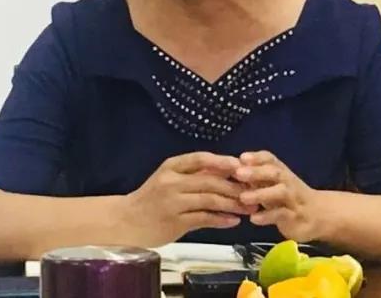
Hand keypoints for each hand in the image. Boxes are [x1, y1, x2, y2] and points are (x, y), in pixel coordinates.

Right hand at [121, 152, 253, 245]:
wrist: (127, 221)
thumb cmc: (151, 199)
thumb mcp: (169, 179)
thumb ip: (193, 175)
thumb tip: (226, 169)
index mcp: (171, 167)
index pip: (200, 158)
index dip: (222, 161)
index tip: (242, 166)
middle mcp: (172, 182)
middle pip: (209, 180)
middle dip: (234, 186)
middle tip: (253, 191)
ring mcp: (173, 202)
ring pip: (209, 199)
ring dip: (232, 204)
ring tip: (249, 208)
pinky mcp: (175, 222)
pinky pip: (204, 218)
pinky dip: (221, 219)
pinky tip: (234, 221)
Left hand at [234, 150, 322, 242]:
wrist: (318, 215)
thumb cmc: (288, 198)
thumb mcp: (273, 185)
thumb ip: (254, 177)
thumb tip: (229, 169)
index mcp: (280, 172)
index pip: (269, 159)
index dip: (256, 157)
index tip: (241, 157)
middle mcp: (287, 182)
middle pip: (274, 173)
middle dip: (256, 172)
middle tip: (238, 173)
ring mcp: (292, 199)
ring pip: (280, 193)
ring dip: (261, 194)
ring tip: (244, 198)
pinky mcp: (295, 217)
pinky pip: (282, 215)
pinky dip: (267, 216)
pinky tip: (254, 218)